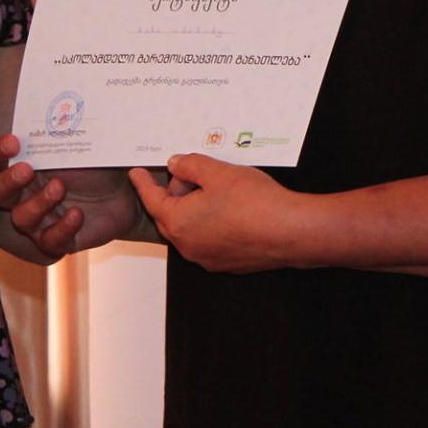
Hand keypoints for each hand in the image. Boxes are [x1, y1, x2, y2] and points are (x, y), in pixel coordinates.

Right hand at [0, 133, 142, 257]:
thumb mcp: (83, 146)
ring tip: (60, 187)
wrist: (126, 194)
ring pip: (21, 219)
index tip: (14, 142)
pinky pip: (49, 241)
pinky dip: (61, 227)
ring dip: (38, 203)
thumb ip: (65, 132)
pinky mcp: (57, 240)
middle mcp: (26, 194)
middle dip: (8, 181)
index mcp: (26, 165)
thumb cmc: (97, 166)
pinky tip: (77, 214)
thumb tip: (62, 102)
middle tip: (28, 169)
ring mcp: (40, 219)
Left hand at [131, 153, 306, 272]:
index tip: (136, 173)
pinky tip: (231, 208)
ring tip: (217, 188)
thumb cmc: (257, 205)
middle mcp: (188, 245)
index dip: (143, 183)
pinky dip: (211, 223)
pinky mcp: (227, 262)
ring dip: (196, 208)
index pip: (151, 200)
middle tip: (190, 173)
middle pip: (170, 215)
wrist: (291, 232)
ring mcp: (207, 257)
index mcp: (179, 222)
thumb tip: (177, 165)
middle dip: (176, 193)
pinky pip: (209, 238)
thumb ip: (191, 166)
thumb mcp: (218, 172)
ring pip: (190, 227)